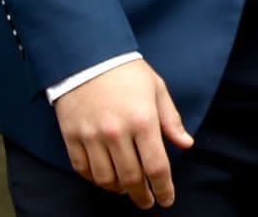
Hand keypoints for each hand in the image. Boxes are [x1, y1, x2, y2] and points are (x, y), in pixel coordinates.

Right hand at [53, 60, 193, 209]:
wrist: (87, 56)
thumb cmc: (127, 72)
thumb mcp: (157, 89)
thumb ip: (171, 120)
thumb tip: (186, 144)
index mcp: (143, 120)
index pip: (156, 166)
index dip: (163, 188)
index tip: (166, 200)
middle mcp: (117, 133)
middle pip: (131, 178)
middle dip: (142, 196)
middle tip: (148, 202)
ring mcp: (92, 136)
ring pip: (106, 178)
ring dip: (119, 190)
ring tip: (128, 190)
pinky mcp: (72, 137)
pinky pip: (83, 169)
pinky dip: (96, 180)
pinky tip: (106, 179)